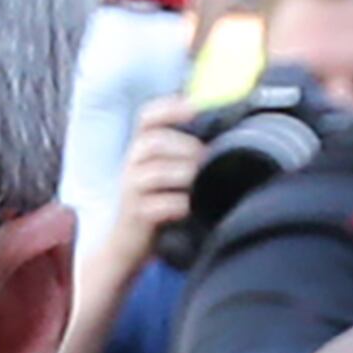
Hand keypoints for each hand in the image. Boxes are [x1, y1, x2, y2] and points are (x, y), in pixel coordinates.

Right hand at [104, 98, 201, 275]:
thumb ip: (185, 152)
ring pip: (156, 171)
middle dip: (185, 147)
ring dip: (184, 174)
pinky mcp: (136, 215)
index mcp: (142, 148)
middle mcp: (132, 164)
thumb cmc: (156, 203)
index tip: (194, 108)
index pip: (148, 117)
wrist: (128, 244)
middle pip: (154, 142)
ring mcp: (131, 190)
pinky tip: (191, 207)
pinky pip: (158, 204)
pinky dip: (179, 205)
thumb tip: (224, 133)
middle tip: (207, 158)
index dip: (169, 108)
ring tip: (201, 182)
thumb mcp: (165, 172)